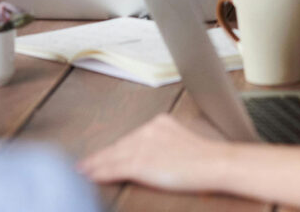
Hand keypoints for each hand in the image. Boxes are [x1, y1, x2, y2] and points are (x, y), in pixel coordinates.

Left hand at [78, 114, 229, 191]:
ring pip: (112, 157)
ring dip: (95, 165)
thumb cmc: (208, 158)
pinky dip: (100, 173)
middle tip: (84, 164)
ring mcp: (143, 146)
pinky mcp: (140, 163)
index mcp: (160, 123)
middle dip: (100, 156)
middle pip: (119, 146)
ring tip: (83, 171)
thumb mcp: (184, 143)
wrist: (215, 163)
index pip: (131, 138)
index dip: (115, 149)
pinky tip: (90, 176)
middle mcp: (148, 130)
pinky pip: (114, 169)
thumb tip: (156, 155)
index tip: (103, 154)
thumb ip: (167, 144)